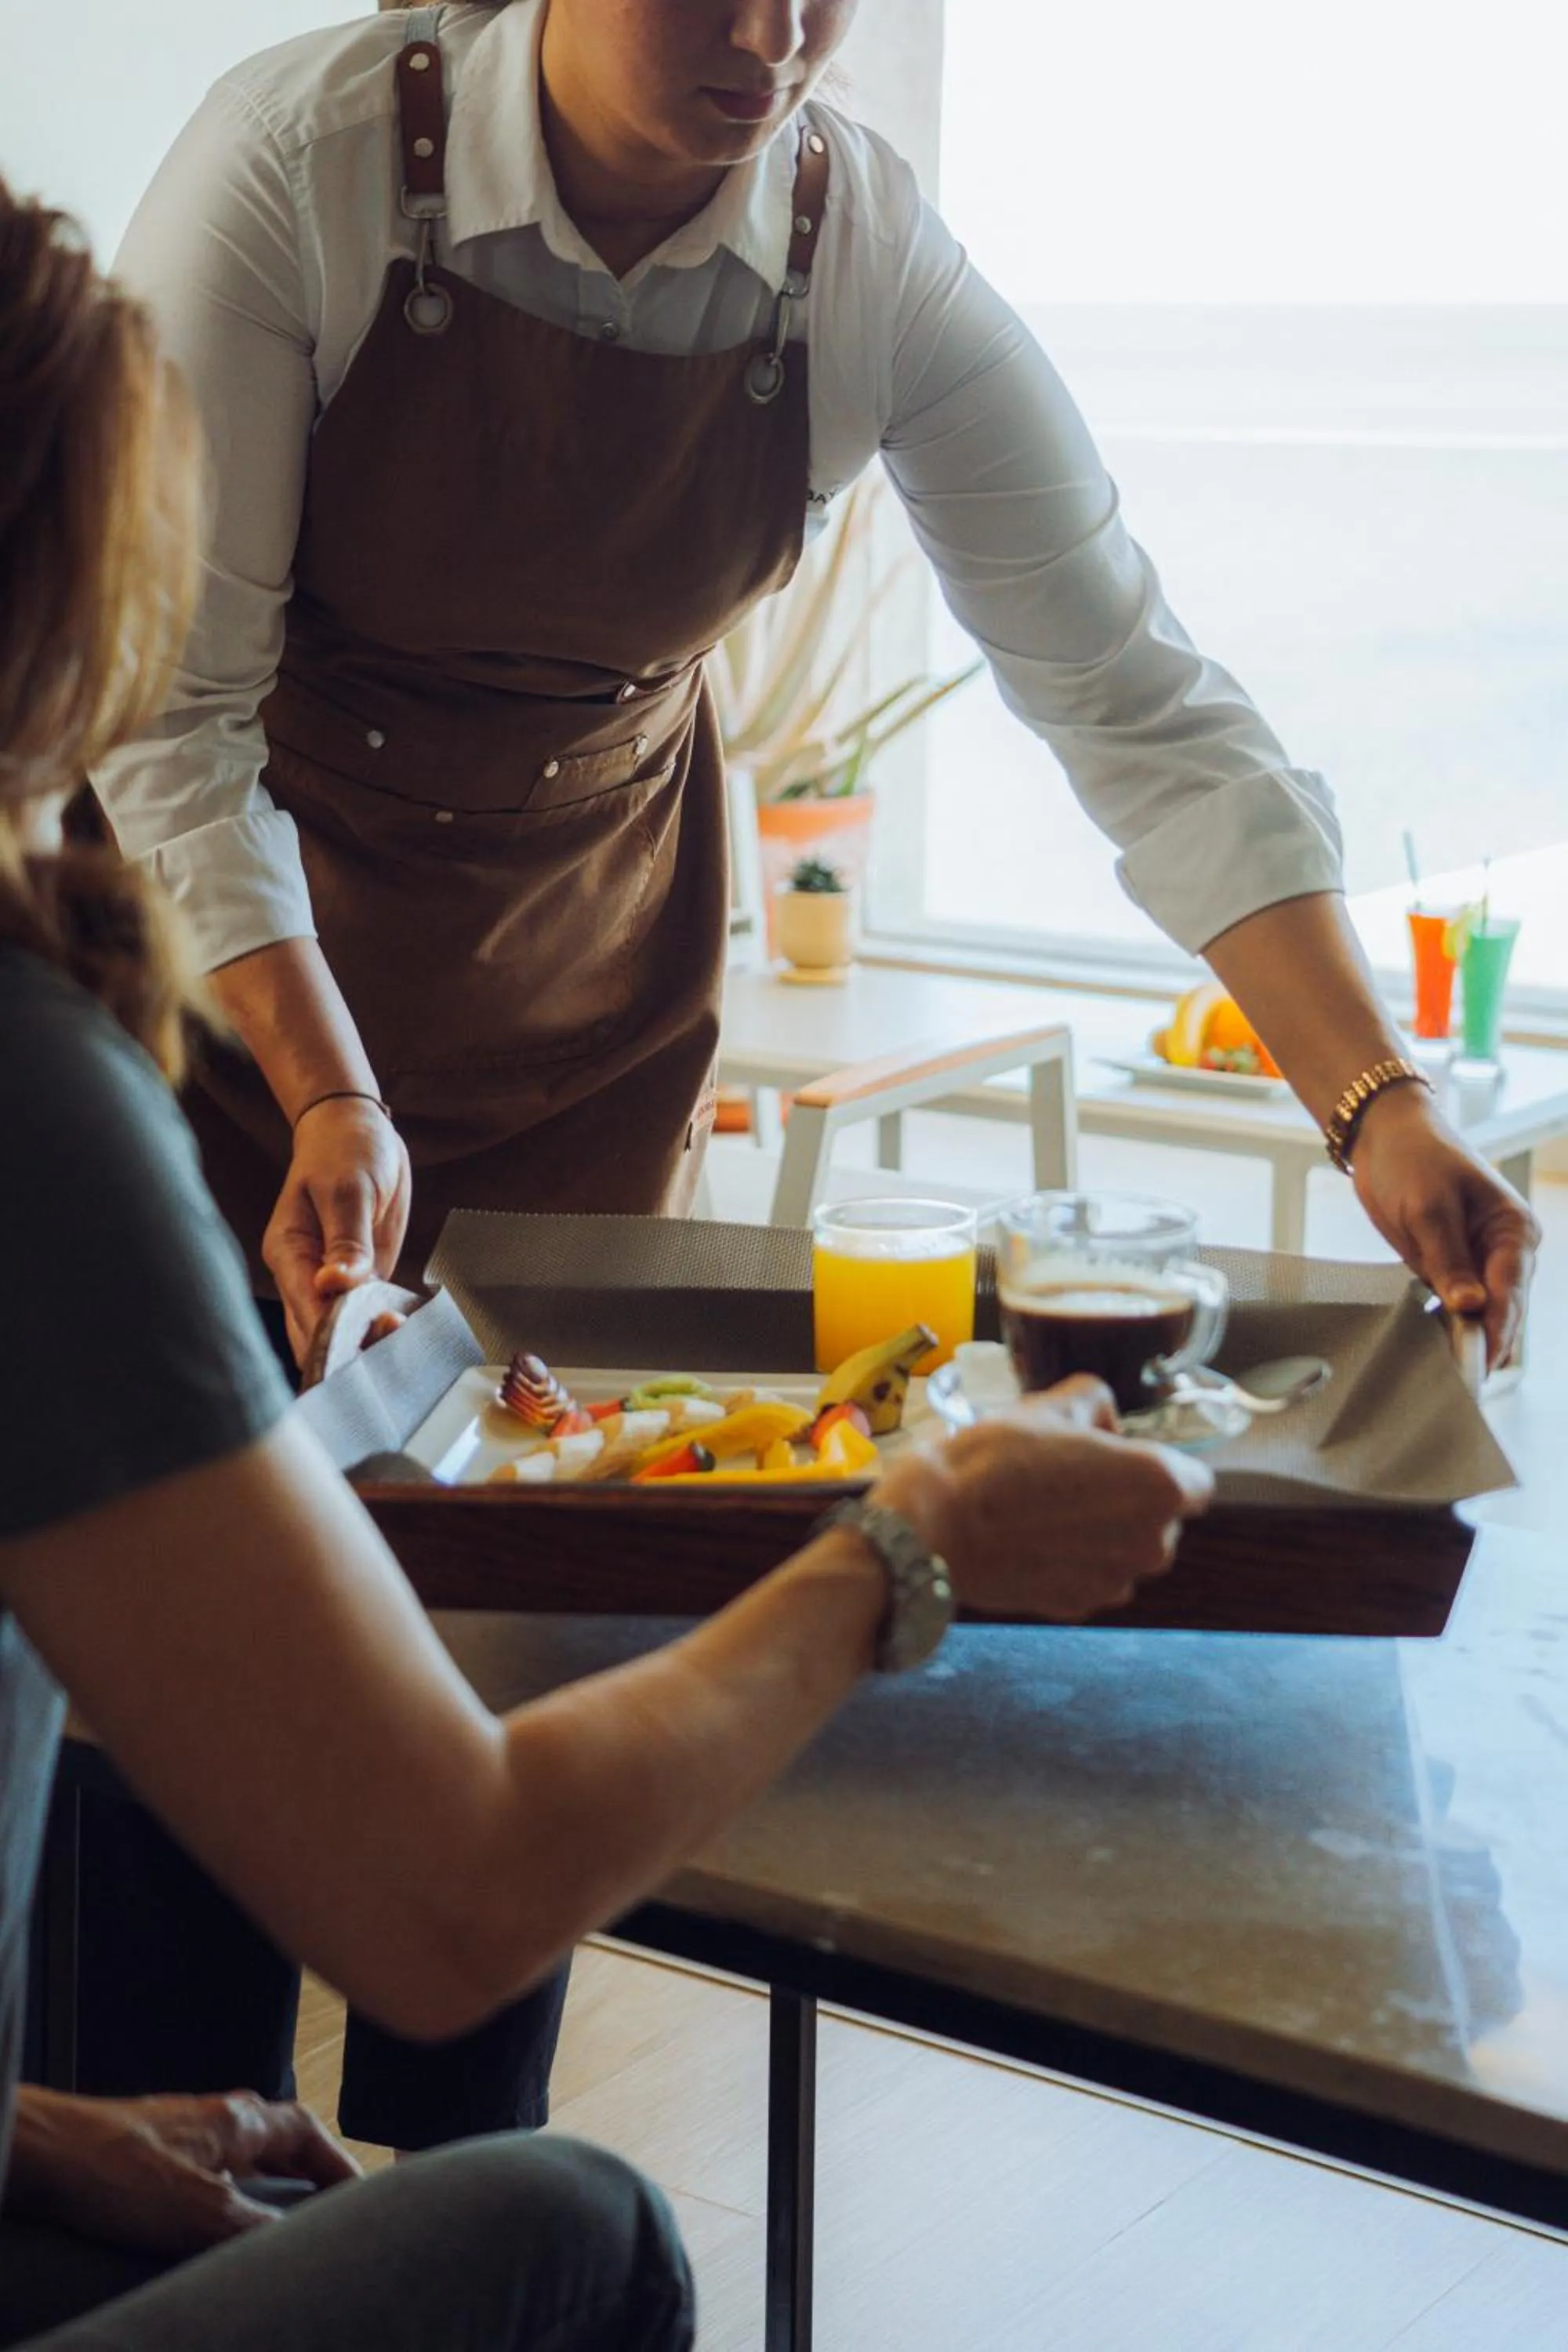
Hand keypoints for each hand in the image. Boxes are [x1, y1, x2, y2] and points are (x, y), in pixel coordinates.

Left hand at [6, 2087, 358, 2257]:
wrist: (40, 2153)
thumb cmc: (110, 2169)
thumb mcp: (198, 2213)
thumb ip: (253, 2229)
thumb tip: (296, 2249)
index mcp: (239, 2120)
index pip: (310, 2132)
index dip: (340, 2164)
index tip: (363, 2196)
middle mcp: (215, 2120)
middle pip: (280, 2145)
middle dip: (307, 2180)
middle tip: (325, 2218)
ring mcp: (180, 2136)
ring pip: (242, 2162)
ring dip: (265, 2193)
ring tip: (273, 2234)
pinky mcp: (149, 2158)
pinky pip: (207, 2177)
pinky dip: (224, 2202)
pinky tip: (209, 2235)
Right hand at [263, 1097, 411, 1364]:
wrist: (354, 1128)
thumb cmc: (344, 1150)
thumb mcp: (348, 1189)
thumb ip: (347, 1241)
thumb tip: (335, 1284)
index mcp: (288, 1253)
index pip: (306, 1311)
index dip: (337, 1332)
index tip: (375, 1330)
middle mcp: (303, 1276)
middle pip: (318, 1335)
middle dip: (352, 1349)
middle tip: (395, 1339)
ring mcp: (330, 1281)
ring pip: (341, 1333)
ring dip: (370, 1343)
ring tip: (404, 1338)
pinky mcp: (359, 1279)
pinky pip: (366, 1316)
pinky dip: (383, 1328)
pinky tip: (407, 1331)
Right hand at [875, 1376, 1213, 1620]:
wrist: (937, 1526)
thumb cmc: (995, 1459)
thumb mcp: (1049, 1404)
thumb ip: (1094, 1402)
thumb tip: (1103, 1422)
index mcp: (1159, 1484)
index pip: (1195, 1481)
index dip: (1156, 1465)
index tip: (1118, 1457)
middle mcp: (1152, 1541)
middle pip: (1160, 1519)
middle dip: (1127, 1500)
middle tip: (1072, 1477)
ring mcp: (1117, 1581)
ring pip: (1126, 1551)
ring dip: (1102, 1533)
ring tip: (1046, 1509)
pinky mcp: (1081, 1606)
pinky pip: (1093, 1577)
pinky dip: (1073, 1562)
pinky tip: (1032, 1540)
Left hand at [1351, 1086, 1538, 1366]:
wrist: (1384, 1134)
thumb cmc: (1414, 1157)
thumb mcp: (1429, 1207)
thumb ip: (1448, 1259)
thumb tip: (1469, 1306)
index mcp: (1515, 1231)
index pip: (1511, 1293)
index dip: (1495, 1332)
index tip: (1479, 1366)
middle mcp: (1506, 1251)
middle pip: (1503, 1312)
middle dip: (1484, 1345)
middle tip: (1459, 1384)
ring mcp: (1479, 1262)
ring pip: (1481, 1315)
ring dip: (1466, 1341)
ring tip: (1446, 1379)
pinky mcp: (1451, 1267)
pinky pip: (1455, 1306)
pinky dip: (1447, 1328)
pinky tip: (1432, 1353)